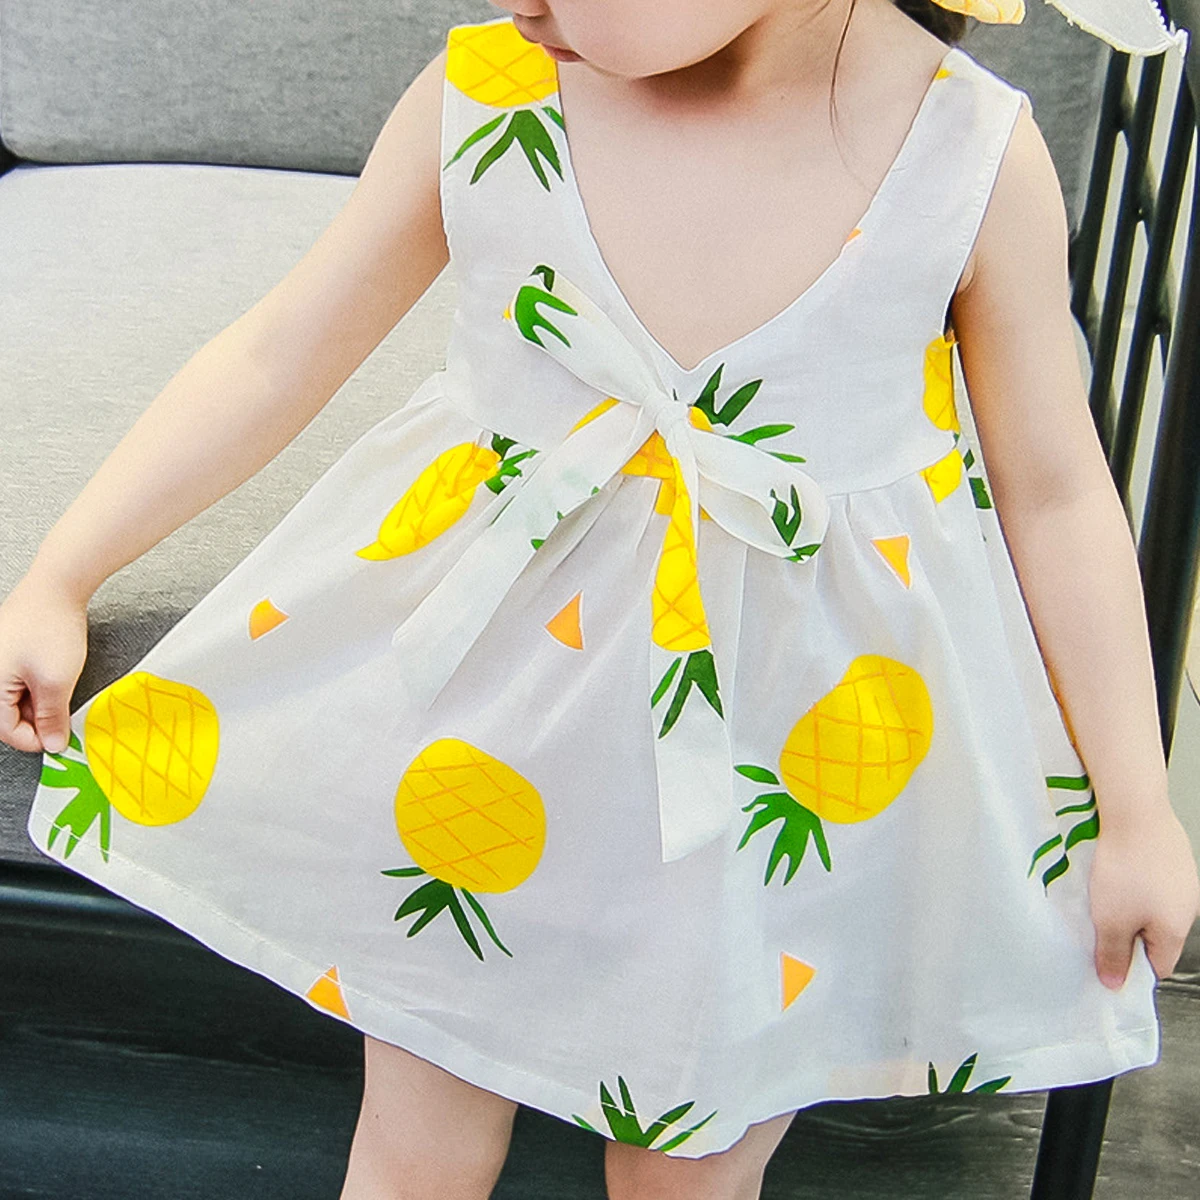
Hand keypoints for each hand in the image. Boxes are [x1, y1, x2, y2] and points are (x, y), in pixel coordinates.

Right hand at [0, 572, 88, 753]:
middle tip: (63, 715)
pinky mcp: (6, 652)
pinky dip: (38, 685)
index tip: (60, 738)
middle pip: (8, 715)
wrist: (56, 587)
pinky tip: (54, 675)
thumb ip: (52, 718)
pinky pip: (18, 680)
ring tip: (59, 688)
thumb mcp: (56, 682)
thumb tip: (52, 744)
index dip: (37, 739)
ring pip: (16, 698)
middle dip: (38, 719)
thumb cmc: (50, 628)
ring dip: (40, 702)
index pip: (7, 731)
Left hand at [1088, 802, 1199, 988]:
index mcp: (1176, 930)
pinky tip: (1116, 868)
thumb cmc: (1125, 866)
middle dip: (1127, 934)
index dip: (1131, 968)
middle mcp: (1188, 907)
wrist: (1135, 812)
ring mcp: (1184, 879)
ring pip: (1153, 906)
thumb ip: (1111, 955)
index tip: (1107, 962)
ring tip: (1104, 891)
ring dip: (1129, 905)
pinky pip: (1153, 879)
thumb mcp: (1109, 920)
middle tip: (1099, 922)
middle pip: (1156, 935)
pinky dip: (1134, 879)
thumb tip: (1113, 983)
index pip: (1159, 966)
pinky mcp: (1173, 856)